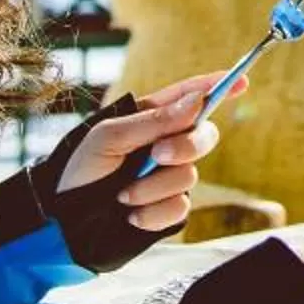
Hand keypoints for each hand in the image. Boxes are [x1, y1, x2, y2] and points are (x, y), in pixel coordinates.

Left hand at [55, 72, 235, 236]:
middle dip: (186, 146)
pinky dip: (153, 211)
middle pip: (203, 136)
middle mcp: (164, 146)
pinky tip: (130, 214)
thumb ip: (154, 121)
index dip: (217, 87)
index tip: (241, 81)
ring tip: (123, 194)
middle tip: (157, 155)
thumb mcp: (108, 138)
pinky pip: (180, 207)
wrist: (61, 222)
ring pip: (189, 176)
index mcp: (149, 120)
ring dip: (153, 186)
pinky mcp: (165, 210)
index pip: (190, 98)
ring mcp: (167, 179)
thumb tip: (197, 100)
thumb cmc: (78, 171)